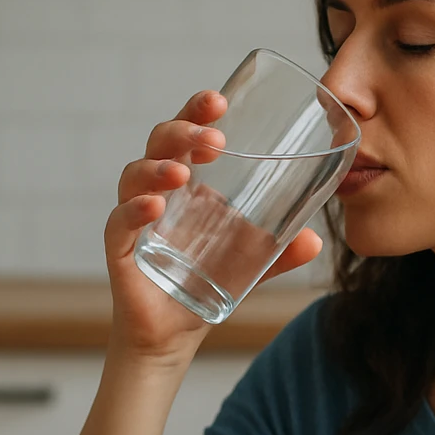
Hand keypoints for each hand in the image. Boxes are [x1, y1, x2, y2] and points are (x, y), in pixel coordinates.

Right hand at [104, 89, 323, 363]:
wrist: (175, 334)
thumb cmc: (206, 283)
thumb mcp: (252, 264)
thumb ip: (281, 251)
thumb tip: (315, 240)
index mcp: (188, 182)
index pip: (187, 133)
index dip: (196, 112)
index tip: (219, 101)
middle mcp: (157, 191)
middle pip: (159, 143)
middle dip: (182, 132)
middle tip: (213, 138)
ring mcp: (135, 217)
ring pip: (134, 176)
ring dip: (157, 168)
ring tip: (183, 172)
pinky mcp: (121, 249)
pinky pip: (118, 222)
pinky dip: (133, 211)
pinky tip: (153, 207)